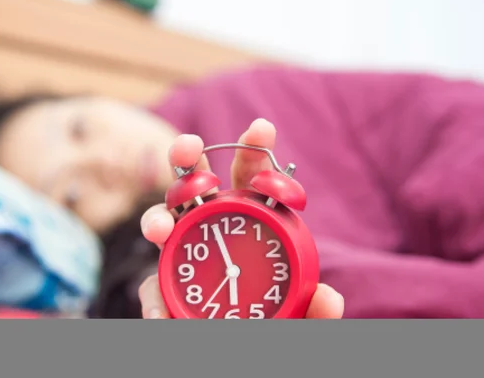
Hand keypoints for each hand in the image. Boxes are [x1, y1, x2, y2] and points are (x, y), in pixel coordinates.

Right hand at [138, 118, 344, 318]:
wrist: (240, 355)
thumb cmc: (272, 321)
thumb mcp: (299, 318)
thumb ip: (314, 311)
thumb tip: (329, 297)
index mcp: (250, 224)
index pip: (251, 183)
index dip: (255, 154)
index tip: (262, 129)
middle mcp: (213, 232)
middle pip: (197, 188)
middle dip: (189, 160)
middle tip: (188, 145)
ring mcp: (185, 257)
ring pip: (164, 224)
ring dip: (157, 218)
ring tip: (161, 227)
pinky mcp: (166, 288)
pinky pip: (153, 287)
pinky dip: (154, 300)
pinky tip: (162, 315)